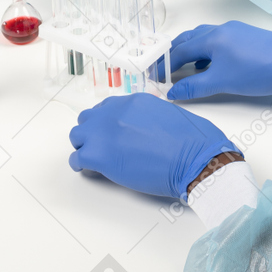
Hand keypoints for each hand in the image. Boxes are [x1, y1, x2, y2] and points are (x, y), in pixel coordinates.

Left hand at [68, 92, 240, 199]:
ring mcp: (105, 133)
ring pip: (78, 135)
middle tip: (104, 147)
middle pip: (89, 118)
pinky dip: (80, 165)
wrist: (195, 159)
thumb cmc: (194, 141)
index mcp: (135, 101)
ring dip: (85, 145)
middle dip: (93, 132)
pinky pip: (76, 158)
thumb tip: (145, 129)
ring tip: (96, 159)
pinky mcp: (99, 155)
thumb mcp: (171, 115)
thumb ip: (150, 117)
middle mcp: (116, 111)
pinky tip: (91, 170)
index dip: (109, 122)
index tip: (113, 133)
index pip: (108, 107)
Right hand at [167, 20, 271, 100]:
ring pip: (204, 39)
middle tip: (163, 68)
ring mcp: (235, 32)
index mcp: (212, 38)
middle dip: (174, 53)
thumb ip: (195, 86)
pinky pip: (218, 41)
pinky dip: (207, 52)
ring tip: (184, 68)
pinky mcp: (246, 37)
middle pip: (189, 39)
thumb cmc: (261, 70)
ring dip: (191, 51)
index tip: (155, 75)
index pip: (179, 50)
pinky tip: (211, 66)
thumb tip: (173, 91)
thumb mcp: (223, 82)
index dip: (164, 64)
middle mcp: (221, 30)